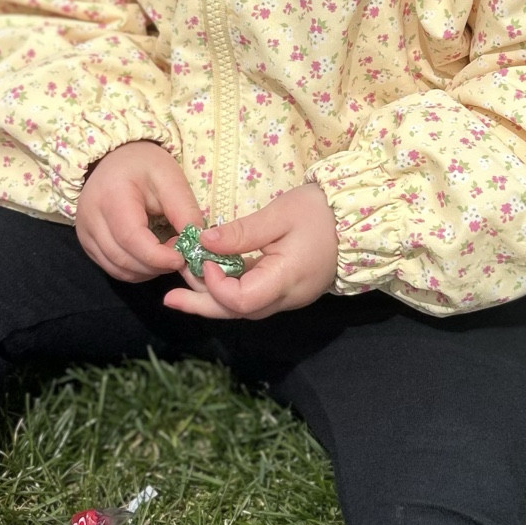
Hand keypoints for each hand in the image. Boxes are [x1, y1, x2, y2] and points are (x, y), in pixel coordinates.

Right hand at [76, 140, 203, 281]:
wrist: (116, 159)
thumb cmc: (145, 165)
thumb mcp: (170, 179)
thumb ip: (184, 211)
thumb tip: (198, 244)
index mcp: (111, 195)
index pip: (131, 237)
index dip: (157, 256)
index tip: (182, 258)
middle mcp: (89, 217)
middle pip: (123, 258)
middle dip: (156, 265)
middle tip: (180, 256)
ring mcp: (84, 232)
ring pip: (117, 269)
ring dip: (147, 271)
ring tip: (167, 255)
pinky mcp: (86, 243)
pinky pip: (112, 268)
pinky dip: (136, 270)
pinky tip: (151, 258)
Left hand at [163, 184, 338, 321]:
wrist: (357, 219)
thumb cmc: (320, 212)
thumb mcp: (279, 214)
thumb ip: (241, 233)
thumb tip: (203, 241)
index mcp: (286, 280)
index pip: (240, 300)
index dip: (215, 284)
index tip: (204, 257)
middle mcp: (285, 297)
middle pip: (237, 312)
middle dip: (201, 304)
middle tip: (168, 298)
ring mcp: (287, 297)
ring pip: (243, 308)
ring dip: (212, 297)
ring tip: (182, 285)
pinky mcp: (285, 289)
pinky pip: (252, 297)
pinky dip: (228, 290)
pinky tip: (210, 278)